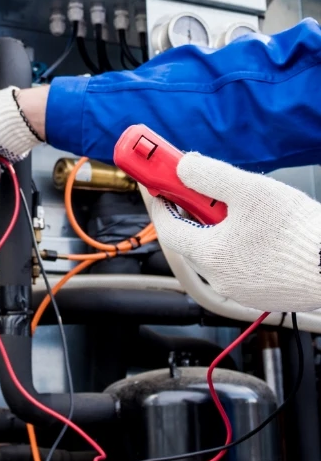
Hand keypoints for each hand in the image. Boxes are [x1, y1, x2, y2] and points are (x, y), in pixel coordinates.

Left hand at [149, 152, 320, 312]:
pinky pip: (241, 265)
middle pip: (193, 241)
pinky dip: (240, 245)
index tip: (159, 186)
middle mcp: (222, 279)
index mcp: (211, 256)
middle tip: (199, 190)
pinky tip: (262, 231)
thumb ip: (209, 175)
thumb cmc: (300, 234)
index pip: (169, 228)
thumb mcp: (249, 190)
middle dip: (193, 213)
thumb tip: (183, 167)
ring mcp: (243, 289)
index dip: (162, 203)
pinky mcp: (264, 294)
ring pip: (219, 253)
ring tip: (240, 208)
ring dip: (220, 229)